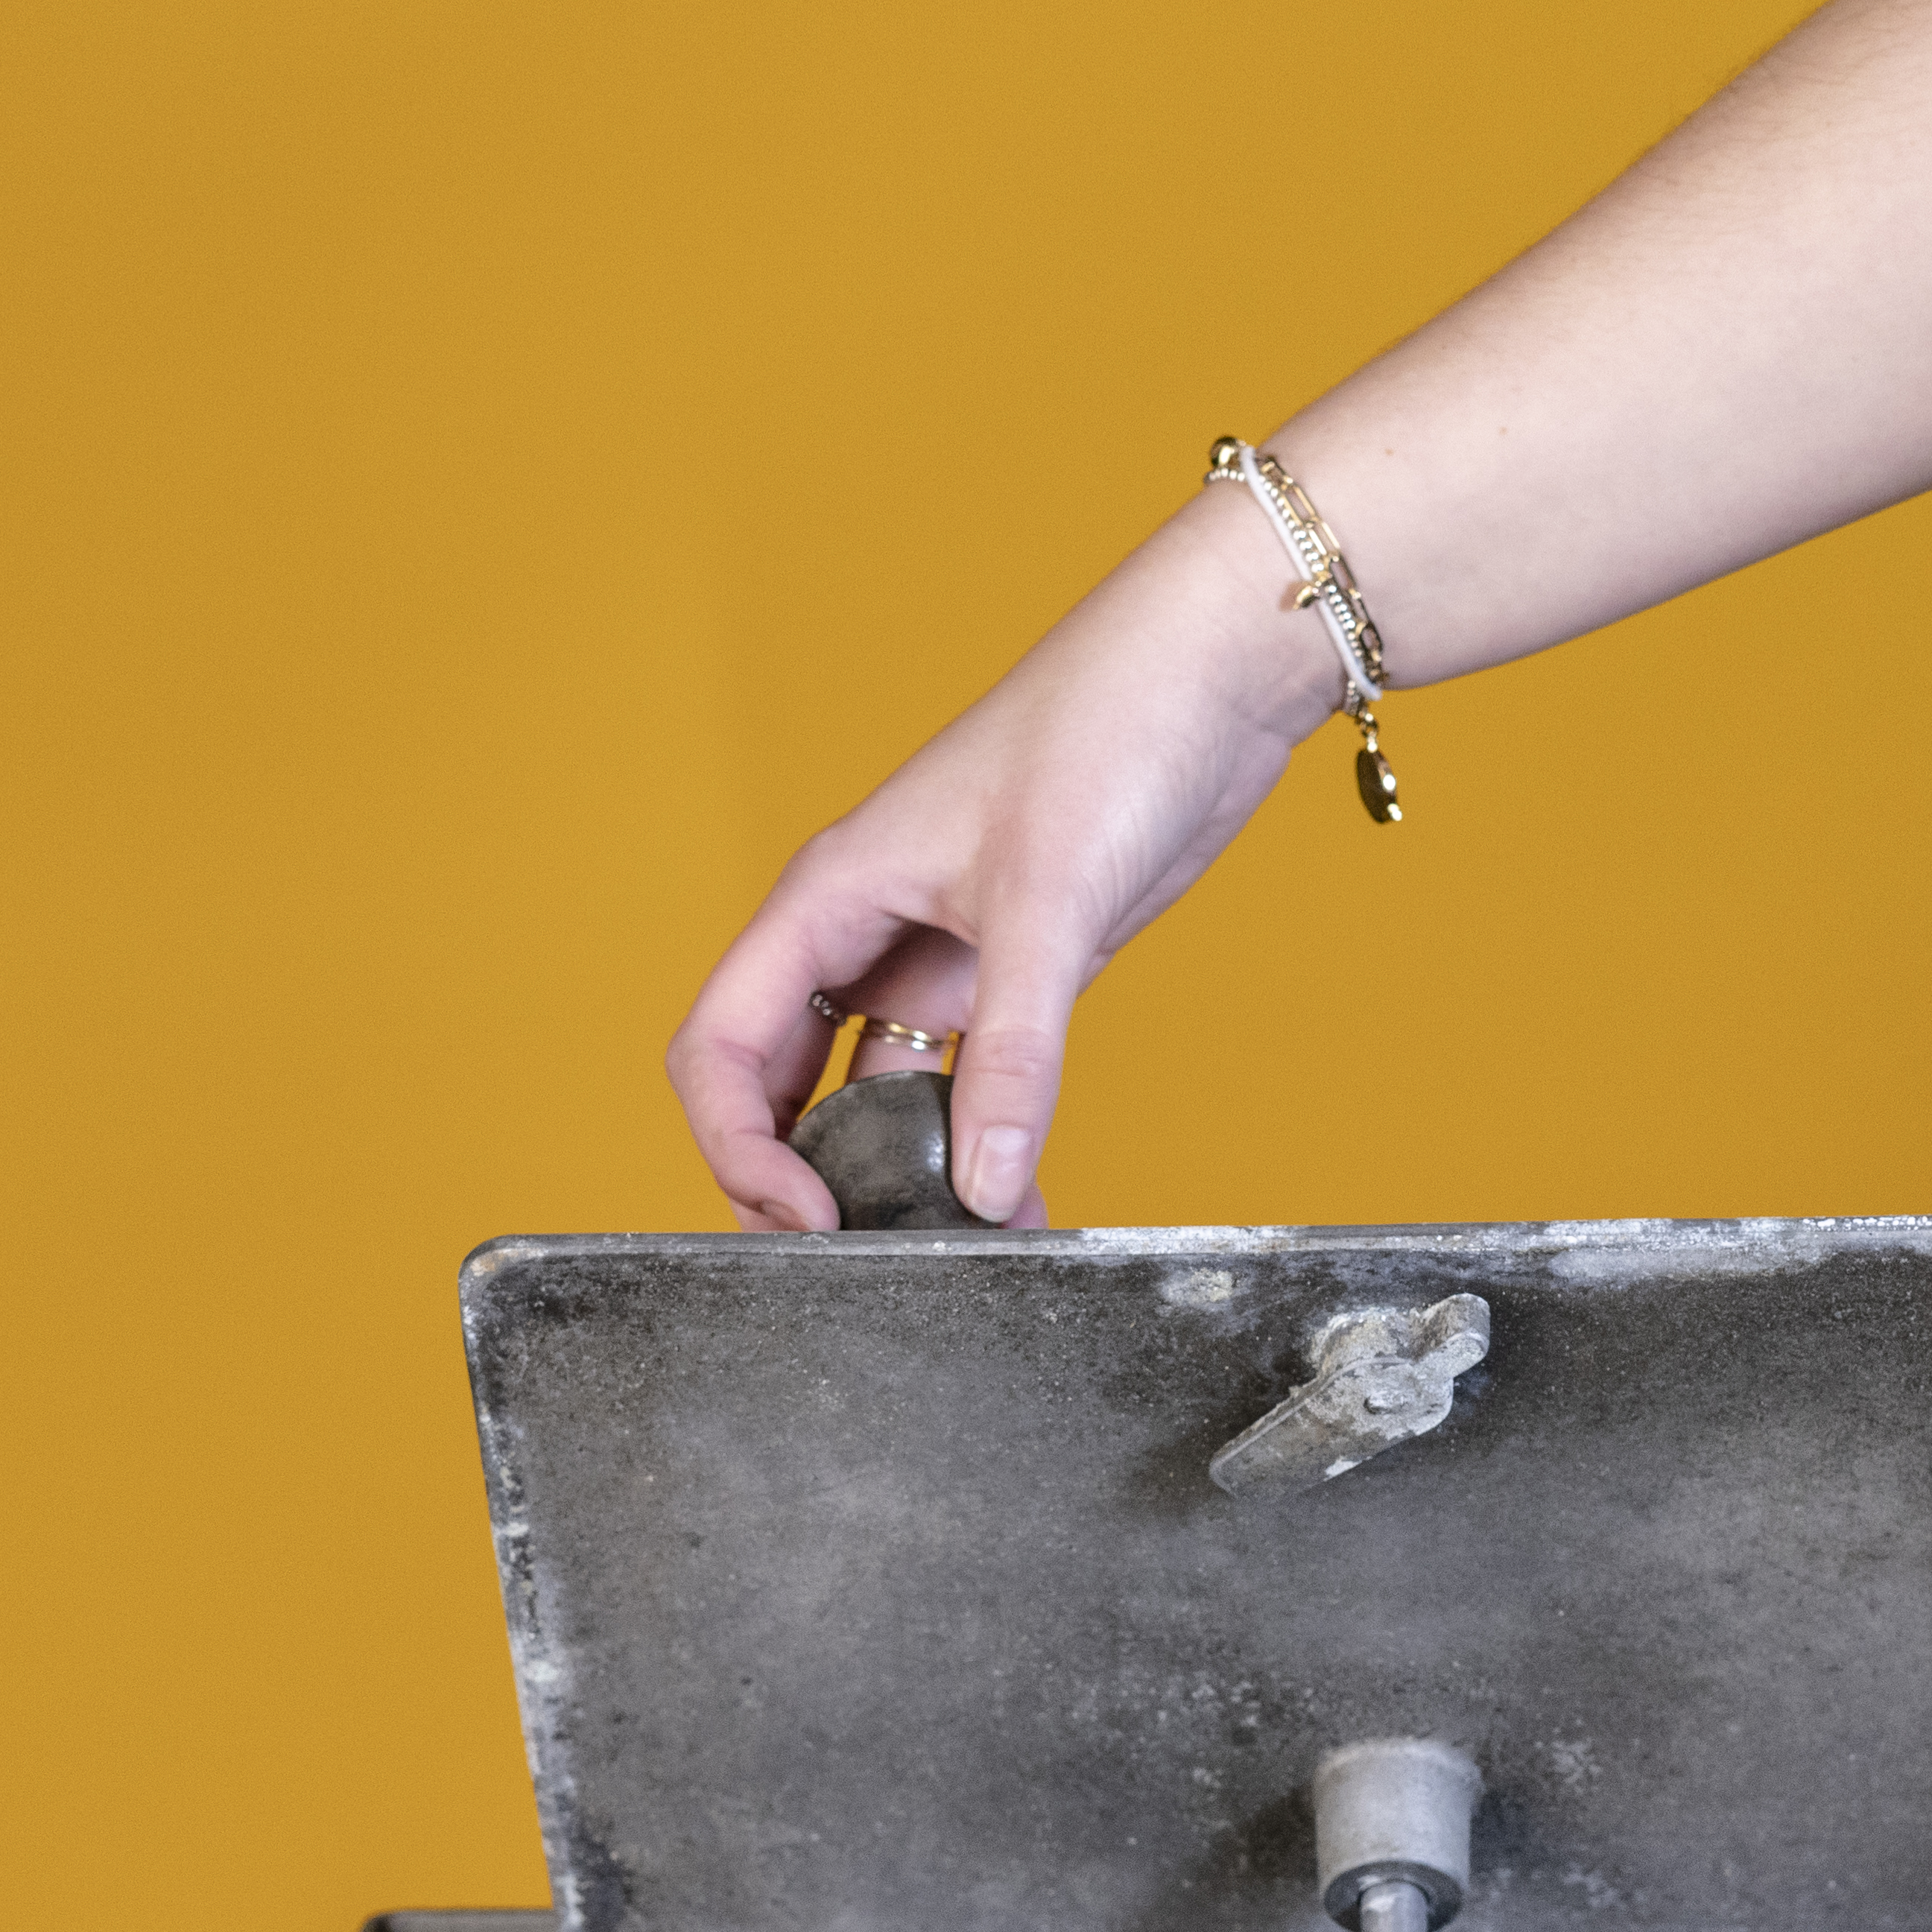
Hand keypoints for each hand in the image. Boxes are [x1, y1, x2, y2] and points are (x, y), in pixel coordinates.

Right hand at [668, 493, 1354, 1229]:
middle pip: (779, 1085)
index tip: (807, 1219)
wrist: (1210, 676)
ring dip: (897, 1171)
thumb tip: (984, 1190)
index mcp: (827, 897)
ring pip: (871, 1092)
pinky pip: (961, 1082)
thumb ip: (1013, 1054)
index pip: (722, 1049)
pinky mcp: (1008, 971)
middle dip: (801, 1176)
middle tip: (864, 1255)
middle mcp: (862, 930)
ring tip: (949, 1243)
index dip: (737, 1148)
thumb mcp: (1048, 904)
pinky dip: (973, 1144)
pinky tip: (1015, 1197)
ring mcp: (935, 953)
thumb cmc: (1105, 733)